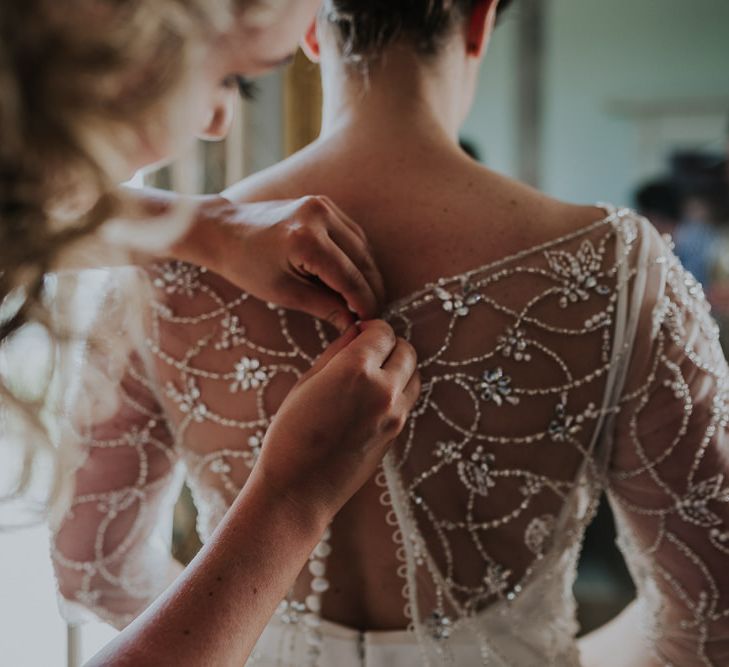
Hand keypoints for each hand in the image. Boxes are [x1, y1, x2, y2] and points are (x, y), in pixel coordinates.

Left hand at [176, 195, 385, 331]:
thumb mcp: (284, 293)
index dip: (365, 303)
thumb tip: (353, 325)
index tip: (372, 323)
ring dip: (368, 273)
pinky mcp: (323, 204)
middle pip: (361, 260)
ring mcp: (323, 206)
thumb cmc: (246, 265)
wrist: (223, 230)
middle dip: (371, 289)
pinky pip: (352, 234)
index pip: (349, 277)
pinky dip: (358, 256)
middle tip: (374, 314)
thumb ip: (323, 308)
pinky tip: (357, 277)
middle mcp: (319, 216)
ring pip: (362, 246)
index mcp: (306, 240)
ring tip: (368, 299)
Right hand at [253, 320, 419, 523]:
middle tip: (368, 352)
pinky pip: (409, 400)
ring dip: (399, 368)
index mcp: (356, 370)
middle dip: (389, 345)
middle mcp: (383, 389)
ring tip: (373, 375)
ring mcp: (395, 414)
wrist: (299, 488)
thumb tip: (356, 332)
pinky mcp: (396, 434)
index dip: (372, 328)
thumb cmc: (291, 433)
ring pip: (414, 375)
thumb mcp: (307, 382)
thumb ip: (337, 352)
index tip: (360, 333)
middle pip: (406, 350)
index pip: (384, 332)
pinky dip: (399, 391)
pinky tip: (372, 398)